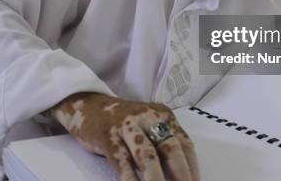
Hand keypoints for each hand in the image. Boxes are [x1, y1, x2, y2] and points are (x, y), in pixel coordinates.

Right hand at [48, 92, 199, 180]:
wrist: (88, 106)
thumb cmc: (122, 121)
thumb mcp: (147, 126)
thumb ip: (162, 144)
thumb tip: (179, 175)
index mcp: (162, 116)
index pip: (184, 143)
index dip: (192, 167)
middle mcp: (148, 118)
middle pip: (170, 148)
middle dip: (180, 174)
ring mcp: (127, 127)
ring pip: (147, 155)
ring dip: (157, 179)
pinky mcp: (108, 137)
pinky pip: (122, 162)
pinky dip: (130, 179)